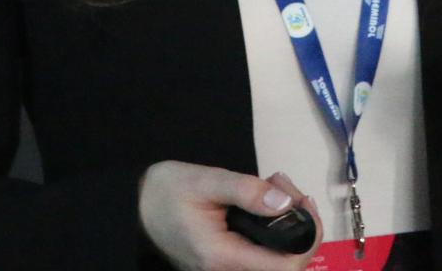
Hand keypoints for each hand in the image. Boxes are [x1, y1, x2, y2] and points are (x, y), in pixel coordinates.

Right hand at [137, 161, 321, 270]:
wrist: (134, 207)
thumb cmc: (165, 192)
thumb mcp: (205, 181)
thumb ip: (246, 191)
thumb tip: (286, 203)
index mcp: (223, 258)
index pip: (285, 267)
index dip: (307, 238)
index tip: (303, 202)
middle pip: (287, 266)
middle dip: (300, 225)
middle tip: (286, 188)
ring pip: (277, 261)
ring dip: (289, 226)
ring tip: (275, 188)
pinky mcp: (227, 264)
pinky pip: (263, 256)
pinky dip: (276, 231)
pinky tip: (268, 201)